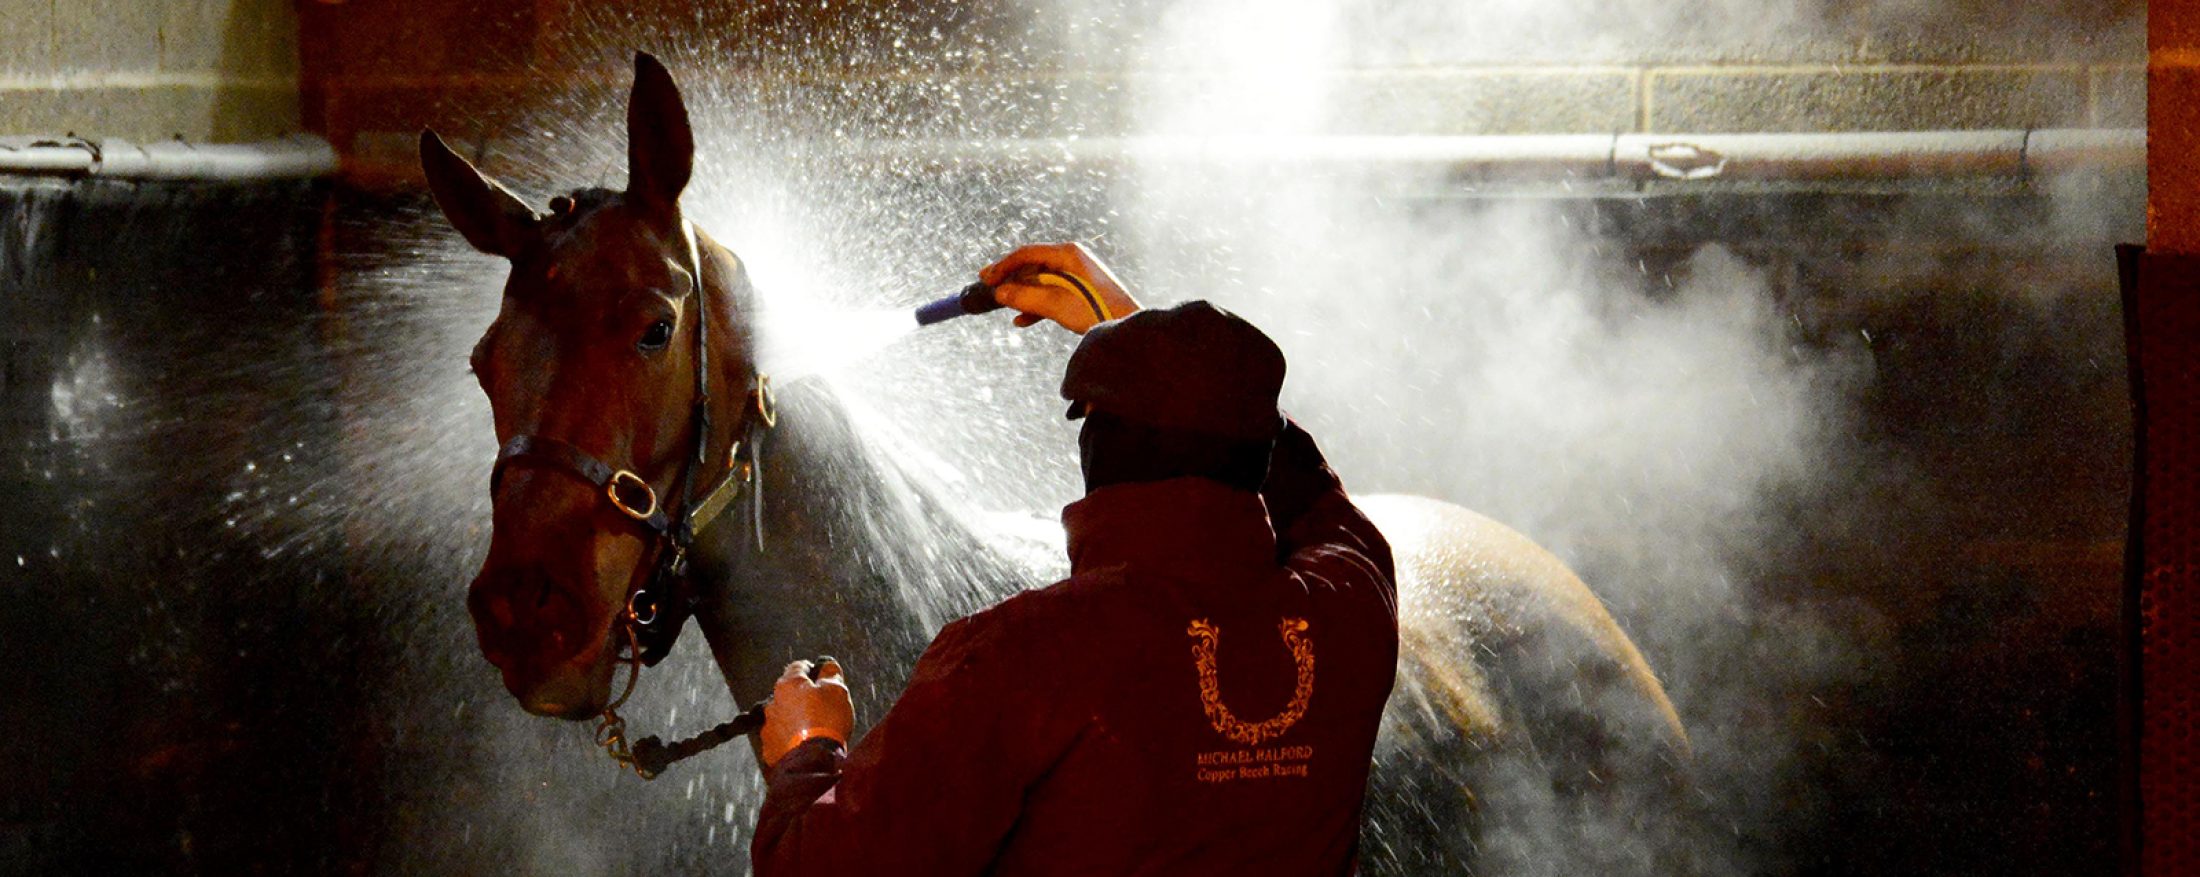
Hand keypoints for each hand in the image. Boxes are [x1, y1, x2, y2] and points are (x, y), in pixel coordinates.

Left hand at [760, 658, 854, 766]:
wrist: (813, 760)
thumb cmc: (827, 721)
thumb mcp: (837, 690)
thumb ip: (830, 673)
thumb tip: (826, 664)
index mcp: (788, 683)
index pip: (799, 666)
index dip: (814, 671)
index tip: (824, 680)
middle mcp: (773, 701)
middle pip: (789, 692)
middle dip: (803, 697)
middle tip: (822, 708)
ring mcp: (768, 725)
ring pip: (783, 714)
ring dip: (794, 717)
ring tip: (813, 729)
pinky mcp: (769, 746)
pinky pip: (780, 736)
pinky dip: (789, 737)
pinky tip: (803, 743)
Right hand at [978, 242, 1141, 333]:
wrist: (1127, 327)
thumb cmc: (1096, 312)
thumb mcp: (1056, 305)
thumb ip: (1025, 297)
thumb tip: (1000, 292)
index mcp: (1068, 254)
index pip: (1027, 254)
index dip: (1004, 267)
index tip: (986, 279)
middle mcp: (1073, 259)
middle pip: (1033, 266)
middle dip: (1010, 279)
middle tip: (986, 285)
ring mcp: (1077, 275)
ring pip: (1041, 282)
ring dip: (1021, 294)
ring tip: (1001, 304)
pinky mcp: (1081, 292)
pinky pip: (1052, 293)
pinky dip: (1036, 304)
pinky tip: (1021, 320)